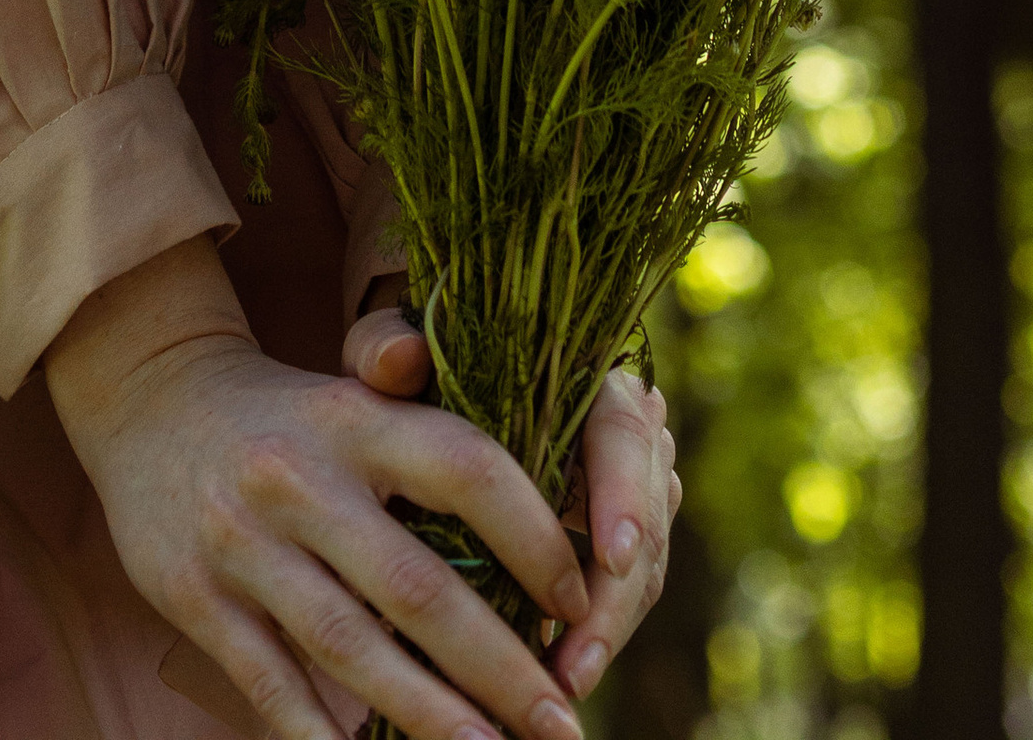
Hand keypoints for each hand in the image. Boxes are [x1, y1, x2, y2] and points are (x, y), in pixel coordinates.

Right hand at [48, 240, 592, 739]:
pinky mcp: (196, 598)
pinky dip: (324, 737)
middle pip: (418, 587)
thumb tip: (547, 515)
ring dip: (432, 717)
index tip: (579, 602)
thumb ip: (434, 440)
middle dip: (501, 668)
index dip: (533, 538)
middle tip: (563, 723)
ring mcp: (243, 542)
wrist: (150, 397)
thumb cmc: (289, 415)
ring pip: (351, 649)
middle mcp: (301, 478)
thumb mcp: (356, 395)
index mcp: (356, 418)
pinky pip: (273, 685)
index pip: (467, 470)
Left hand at [344, 310, 679, 703]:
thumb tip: (393, 357)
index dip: (624, 495)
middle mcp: (625, 430)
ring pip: (641, 565)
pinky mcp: (615, 536)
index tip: (608, 557)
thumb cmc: (417, 369)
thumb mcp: (394, 354)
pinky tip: (558, 675)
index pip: (626, 431)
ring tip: (563, 684)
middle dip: (613, 597)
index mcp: (588, 375)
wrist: (442, 388)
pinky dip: (594, 634)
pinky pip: (621, 590)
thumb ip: (386, 347)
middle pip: (646, 515)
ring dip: (606, 630)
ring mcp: (630, 487)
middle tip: (574, 663)